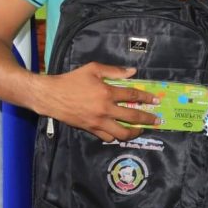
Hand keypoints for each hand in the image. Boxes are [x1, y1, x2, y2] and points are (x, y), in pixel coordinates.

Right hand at [29, 63, 160, 141]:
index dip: (147, 98)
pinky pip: (107, 137)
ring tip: (140, 130)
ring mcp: (98, 121)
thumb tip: (132, 72)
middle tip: (156, 121)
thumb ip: (114, 71)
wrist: (51, 96)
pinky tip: (120, 133)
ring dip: (134, 132)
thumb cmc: (72, 80)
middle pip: (132, 117)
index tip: (156, 101)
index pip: (133, 96)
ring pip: (121, 132)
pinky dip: (115, 136)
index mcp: (107, 92)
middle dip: (147, 119)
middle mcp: (105, 109)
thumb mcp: (93, 69)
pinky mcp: (90, 129)